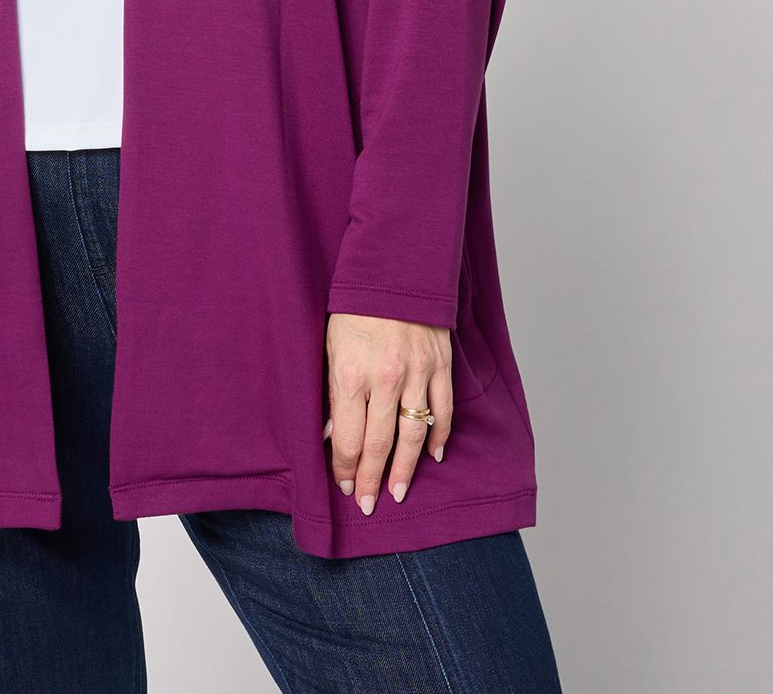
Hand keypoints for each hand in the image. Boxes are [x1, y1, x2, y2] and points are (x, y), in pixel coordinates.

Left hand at [324, 311, 452, 512]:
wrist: (394, 269)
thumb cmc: (353, 308)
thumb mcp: (329, 346)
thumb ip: (332, 393)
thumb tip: (331, 435)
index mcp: (351, 374)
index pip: (349, 438)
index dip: (346, 467)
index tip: (345, 486)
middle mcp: (385, 379)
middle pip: (379, 445)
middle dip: (372, 479)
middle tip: (369, 504)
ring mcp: (417, 374)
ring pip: (414, 436)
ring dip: (405, 469)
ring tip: (397, 492)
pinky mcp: (440, 365)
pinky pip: (443, 412)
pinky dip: (440, 438)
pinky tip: (434, 457)